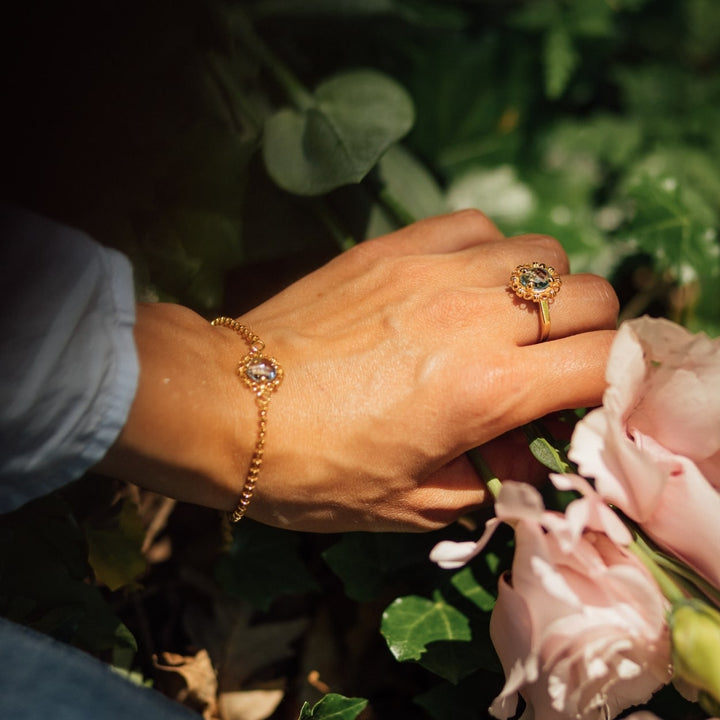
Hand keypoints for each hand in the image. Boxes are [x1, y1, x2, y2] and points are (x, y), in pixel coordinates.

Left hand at [100, 211, 617, 532]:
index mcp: (487, 388)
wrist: (227, 404)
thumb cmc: (313, 467)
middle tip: (546, 364)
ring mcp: (435, 268)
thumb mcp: (410, 504)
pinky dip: (488, 251)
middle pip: (592, 295)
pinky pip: (477, 224)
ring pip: (543, 250)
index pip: (604, 363)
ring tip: (503, 321)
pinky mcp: (395, 245)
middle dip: (586, 334)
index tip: (581, 399)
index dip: (609, 383)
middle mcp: (476, 316)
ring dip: (542, 289)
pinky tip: (459, 283)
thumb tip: (527, 452)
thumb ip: (490, 478)